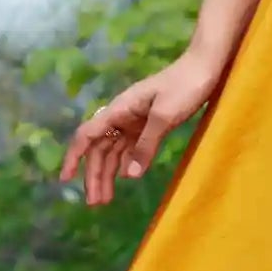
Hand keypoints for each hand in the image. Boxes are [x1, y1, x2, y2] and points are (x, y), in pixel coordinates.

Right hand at [60, 47, 225, 206]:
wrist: (206, 66)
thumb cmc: (184, 86)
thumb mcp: (164, 116)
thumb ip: (146, 145)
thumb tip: (128, 176)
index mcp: (119, 110)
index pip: (87, 135)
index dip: (74, 157)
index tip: (65, 179)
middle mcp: (122, 116)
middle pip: (100, 148)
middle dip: (94, 175)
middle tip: (94, 204)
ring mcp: (136, 120)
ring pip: (114, 150)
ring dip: (109, 173)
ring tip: (106, 199)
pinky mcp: (150, 124)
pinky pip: (131, 147)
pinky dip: (126, 163)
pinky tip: (126, 178)